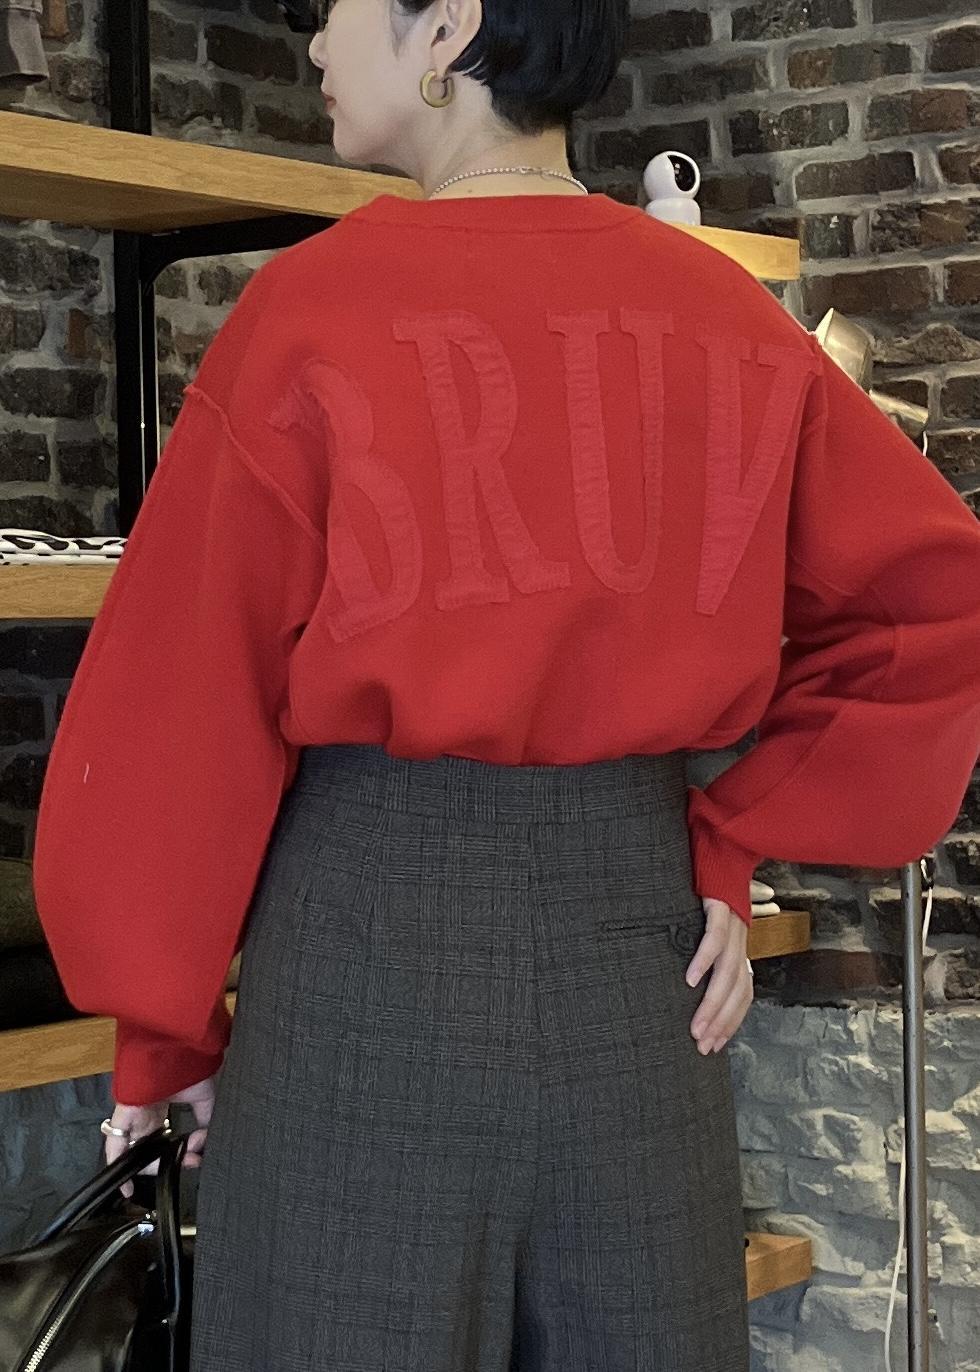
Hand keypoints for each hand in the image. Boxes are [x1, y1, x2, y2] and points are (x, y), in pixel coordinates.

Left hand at [103, 1074, 216, 1199]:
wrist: (175, 1047)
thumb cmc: (187, 1063)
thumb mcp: (203, 1096)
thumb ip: (205, 1119)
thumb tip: (207, 1141)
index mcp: (162, 1106)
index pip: (167, 1138)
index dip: (182, 1152)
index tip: (198, 1156)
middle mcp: (146, 1114)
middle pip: (151, 1149)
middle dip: (169, 1162)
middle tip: (190, 1163)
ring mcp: (133, 1116)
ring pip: (135, 1151)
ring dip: (149, 1167)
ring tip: (166, 1174)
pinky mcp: (124, 1115)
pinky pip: (115, 1145)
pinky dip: (119, 1166)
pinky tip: (127, 1186)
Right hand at [684, 897, 753, 1054]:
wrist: (723, 844)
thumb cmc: (710, 887)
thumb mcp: (711, 924)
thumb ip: (708, 950)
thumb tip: (689, 981)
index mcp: (740, 947)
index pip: (743, 994)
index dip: (730, 1021)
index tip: (714, 1045)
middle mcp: (742, 941)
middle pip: (737, 991)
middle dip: (720, 1022)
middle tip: (702, 1045)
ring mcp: (734, 925)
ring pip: (727, 973)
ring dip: (712, 1003)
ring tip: (696, 1026)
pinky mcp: (720, 906)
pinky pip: (714, 939)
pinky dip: (703, 961)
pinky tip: (689, 980)